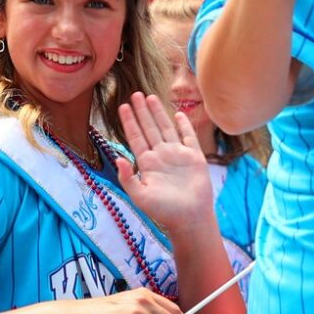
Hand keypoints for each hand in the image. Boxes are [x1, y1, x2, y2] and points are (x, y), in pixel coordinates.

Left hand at [115, 92, 215, 239]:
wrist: (190, 219)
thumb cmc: (164, 211)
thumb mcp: (140, 196)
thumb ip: (128, 178)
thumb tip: (118, 159)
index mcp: (147, 164)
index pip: (136, 137)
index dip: (130, 122)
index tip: (123, 106)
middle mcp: (161, 156)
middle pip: (149, 128)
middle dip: (142, 111)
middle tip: (135, 94)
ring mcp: (178, 155)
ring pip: (166, 128)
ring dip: (158, 113)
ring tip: (151, 97)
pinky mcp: (194, 157)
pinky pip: (188, 137)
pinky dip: (184, 125)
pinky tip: (179, 114)